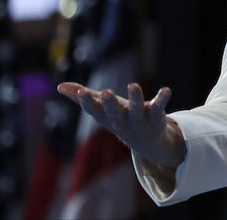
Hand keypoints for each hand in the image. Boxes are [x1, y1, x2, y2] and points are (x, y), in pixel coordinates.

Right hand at [57, 82, 184, 167]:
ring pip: (137, 109)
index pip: (95, 111)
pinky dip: (162, 98)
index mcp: (107, 117)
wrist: (146, 141)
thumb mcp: (101, 109)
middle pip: (115, 112)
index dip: (88, 102)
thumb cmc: (119, 118)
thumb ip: (83, 97)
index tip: (81, 92)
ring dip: (136, 98)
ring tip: (133, 85)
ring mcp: (139, 119)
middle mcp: (122, 119)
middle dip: (110, 103)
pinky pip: (159, 106)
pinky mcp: (156, 114)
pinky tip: (166, 90)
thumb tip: (59, 86)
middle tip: (106, 92)